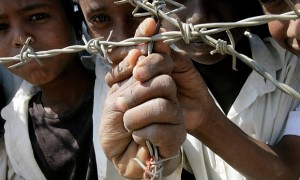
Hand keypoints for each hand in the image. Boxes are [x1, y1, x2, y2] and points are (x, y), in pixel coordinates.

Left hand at [100, 38, 185, 178]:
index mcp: (151, 84)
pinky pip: (163, 126)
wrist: (122, 157)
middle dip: (138, 90)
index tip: (148, 25)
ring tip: (129, 126)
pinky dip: (143, 133)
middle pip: (163, 78)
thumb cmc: (118, 128)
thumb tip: (135, 55)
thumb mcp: (115, 99)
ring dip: (136, 116)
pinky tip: (141, 138)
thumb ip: (128, 78)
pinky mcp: (177, 135)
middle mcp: (166, 95)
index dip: (151, 42)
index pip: (156, 59)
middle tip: (123, 104)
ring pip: (163, 103)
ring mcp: (174, 114)